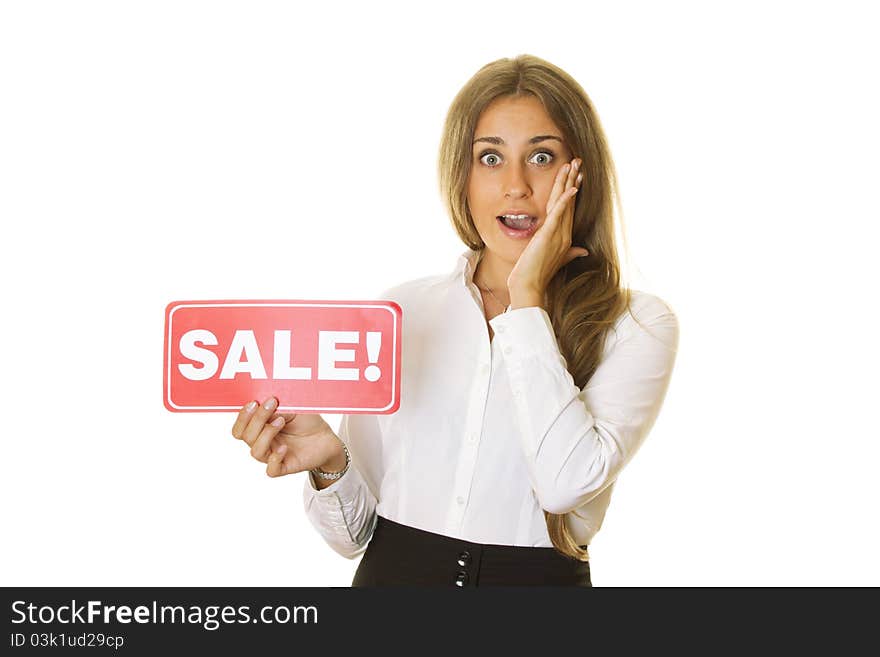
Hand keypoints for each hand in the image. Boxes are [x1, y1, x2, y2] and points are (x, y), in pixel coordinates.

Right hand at [231, 396, 344, 477]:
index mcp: (259, 429)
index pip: (240, 428)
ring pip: (256, 451)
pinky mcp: (284, 467)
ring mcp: (272, 455)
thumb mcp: (291, 408)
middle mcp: (263, 443)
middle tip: (272, 404)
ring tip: (281, 421)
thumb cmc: (306, 421)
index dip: (243, 416)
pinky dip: (275, 459)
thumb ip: (275, 408)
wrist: (326, 436)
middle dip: (256, 419)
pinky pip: (271, 470)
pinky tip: (284, 448)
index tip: (255, 402)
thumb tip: (262, 404)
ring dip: (266, 434)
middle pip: (245, 437)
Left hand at [507, 157, 588, 305]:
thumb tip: (584, 251)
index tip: (577, 176)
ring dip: (569, 183)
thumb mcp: (555, 259)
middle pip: (570, 201)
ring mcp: (558, 234)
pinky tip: (570, 189)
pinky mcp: (548, 236)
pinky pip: (559, 215)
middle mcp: (564, 234)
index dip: (573, 191)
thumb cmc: (536, 274)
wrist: (528, 286)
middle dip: (573, 180)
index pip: (570, 209)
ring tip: (573, 165)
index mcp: (564, 237)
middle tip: (577, 162)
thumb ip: (570, 253)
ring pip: (565, 203)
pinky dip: (564, 201)